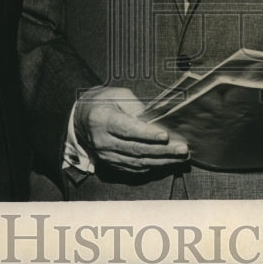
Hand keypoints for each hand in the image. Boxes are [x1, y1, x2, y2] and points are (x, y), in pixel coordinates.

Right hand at [74, 86, 188, 172]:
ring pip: (137, 162)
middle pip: (135, 149)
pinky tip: (167, 163)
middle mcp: (102, 141)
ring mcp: (106, 156)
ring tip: (180, 157)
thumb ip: (135, 106)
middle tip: (182, 149)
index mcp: (102, 120)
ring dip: (161, 161)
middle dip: (162, 150)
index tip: (165, 136)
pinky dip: (152, 166)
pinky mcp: (111, 164)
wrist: (81, 120)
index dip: (147, 134)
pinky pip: (133, 169)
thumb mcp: (116, 94)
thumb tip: (154, 120)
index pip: (127, 129)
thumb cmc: (102, 102)